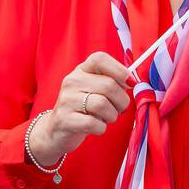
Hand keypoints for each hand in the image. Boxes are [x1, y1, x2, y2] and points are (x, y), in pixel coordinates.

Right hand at [28, 52, 131, 166]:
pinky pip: (94, 123)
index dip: (119, 69)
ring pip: (102, 104)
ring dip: (112, 116)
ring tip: (106, 118)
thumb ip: (112, 82)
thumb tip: (132, 81)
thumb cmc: (83, 108)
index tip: (129, 83)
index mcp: (81, 70)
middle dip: (121, 101)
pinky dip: (101, 128)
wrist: (56, 129)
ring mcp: (66, 100)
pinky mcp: (65, 119)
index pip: (100, 59)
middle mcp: (72, 81)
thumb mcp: (94, 89)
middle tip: (119, 109)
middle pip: (108, 85)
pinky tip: (96, 127)